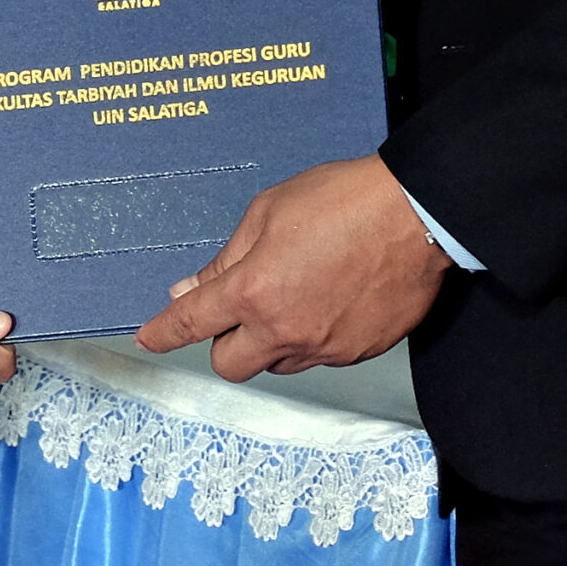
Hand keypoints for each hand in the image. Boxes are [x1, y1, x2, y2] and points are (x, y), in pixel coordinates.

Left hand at [133, 155, 448, 379]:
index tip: (150, 339)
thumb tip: (192, 289)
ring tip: (298, 292)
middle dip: (226, 342)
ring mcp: (324, 347)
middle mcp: (285, 329)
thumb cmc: (344, 200)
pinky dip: (314, 335)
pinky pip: (320, 356)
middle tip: (240, 310)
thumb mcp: (268, 212)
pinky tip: (331, 297)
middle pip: (230, 365)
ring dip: (272, 339)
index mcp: (254, 290)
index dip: (165, 333)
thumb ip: (227, 258)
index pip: (193, 323)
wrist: (416, 213)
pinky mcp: (357, 352)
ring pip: (277, 362)